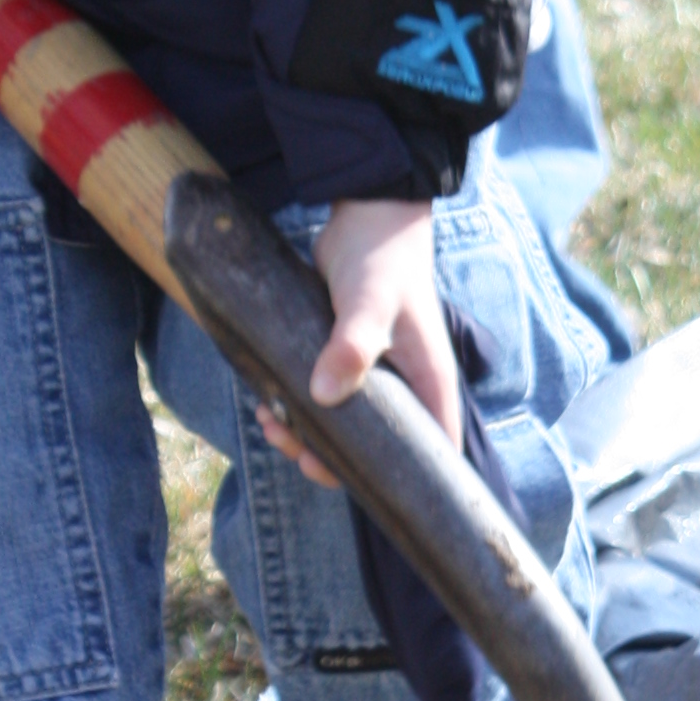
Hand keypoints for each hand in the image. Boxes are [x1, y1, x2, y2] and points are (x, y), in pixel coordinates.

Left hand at [259, 197, 459, 481]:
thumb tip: (323, 396)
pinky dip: (297, 410)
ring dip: (306, 435)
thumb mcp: (370, 302)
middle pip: (378, 450)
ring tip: (270, 423)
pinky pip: (324, 401)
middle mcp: (408, 388)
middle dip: (332, 459)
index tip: (352, 484)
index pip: (432, 454)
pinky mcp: (345, 362)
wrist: (367, 216)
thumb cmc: (383, 260)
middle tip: (293, 448)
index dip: (399, 483)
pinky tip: (267, 404)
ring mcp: (376, 377)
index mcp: (429, 385)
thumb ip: (352, 346)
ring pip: (345, 428)